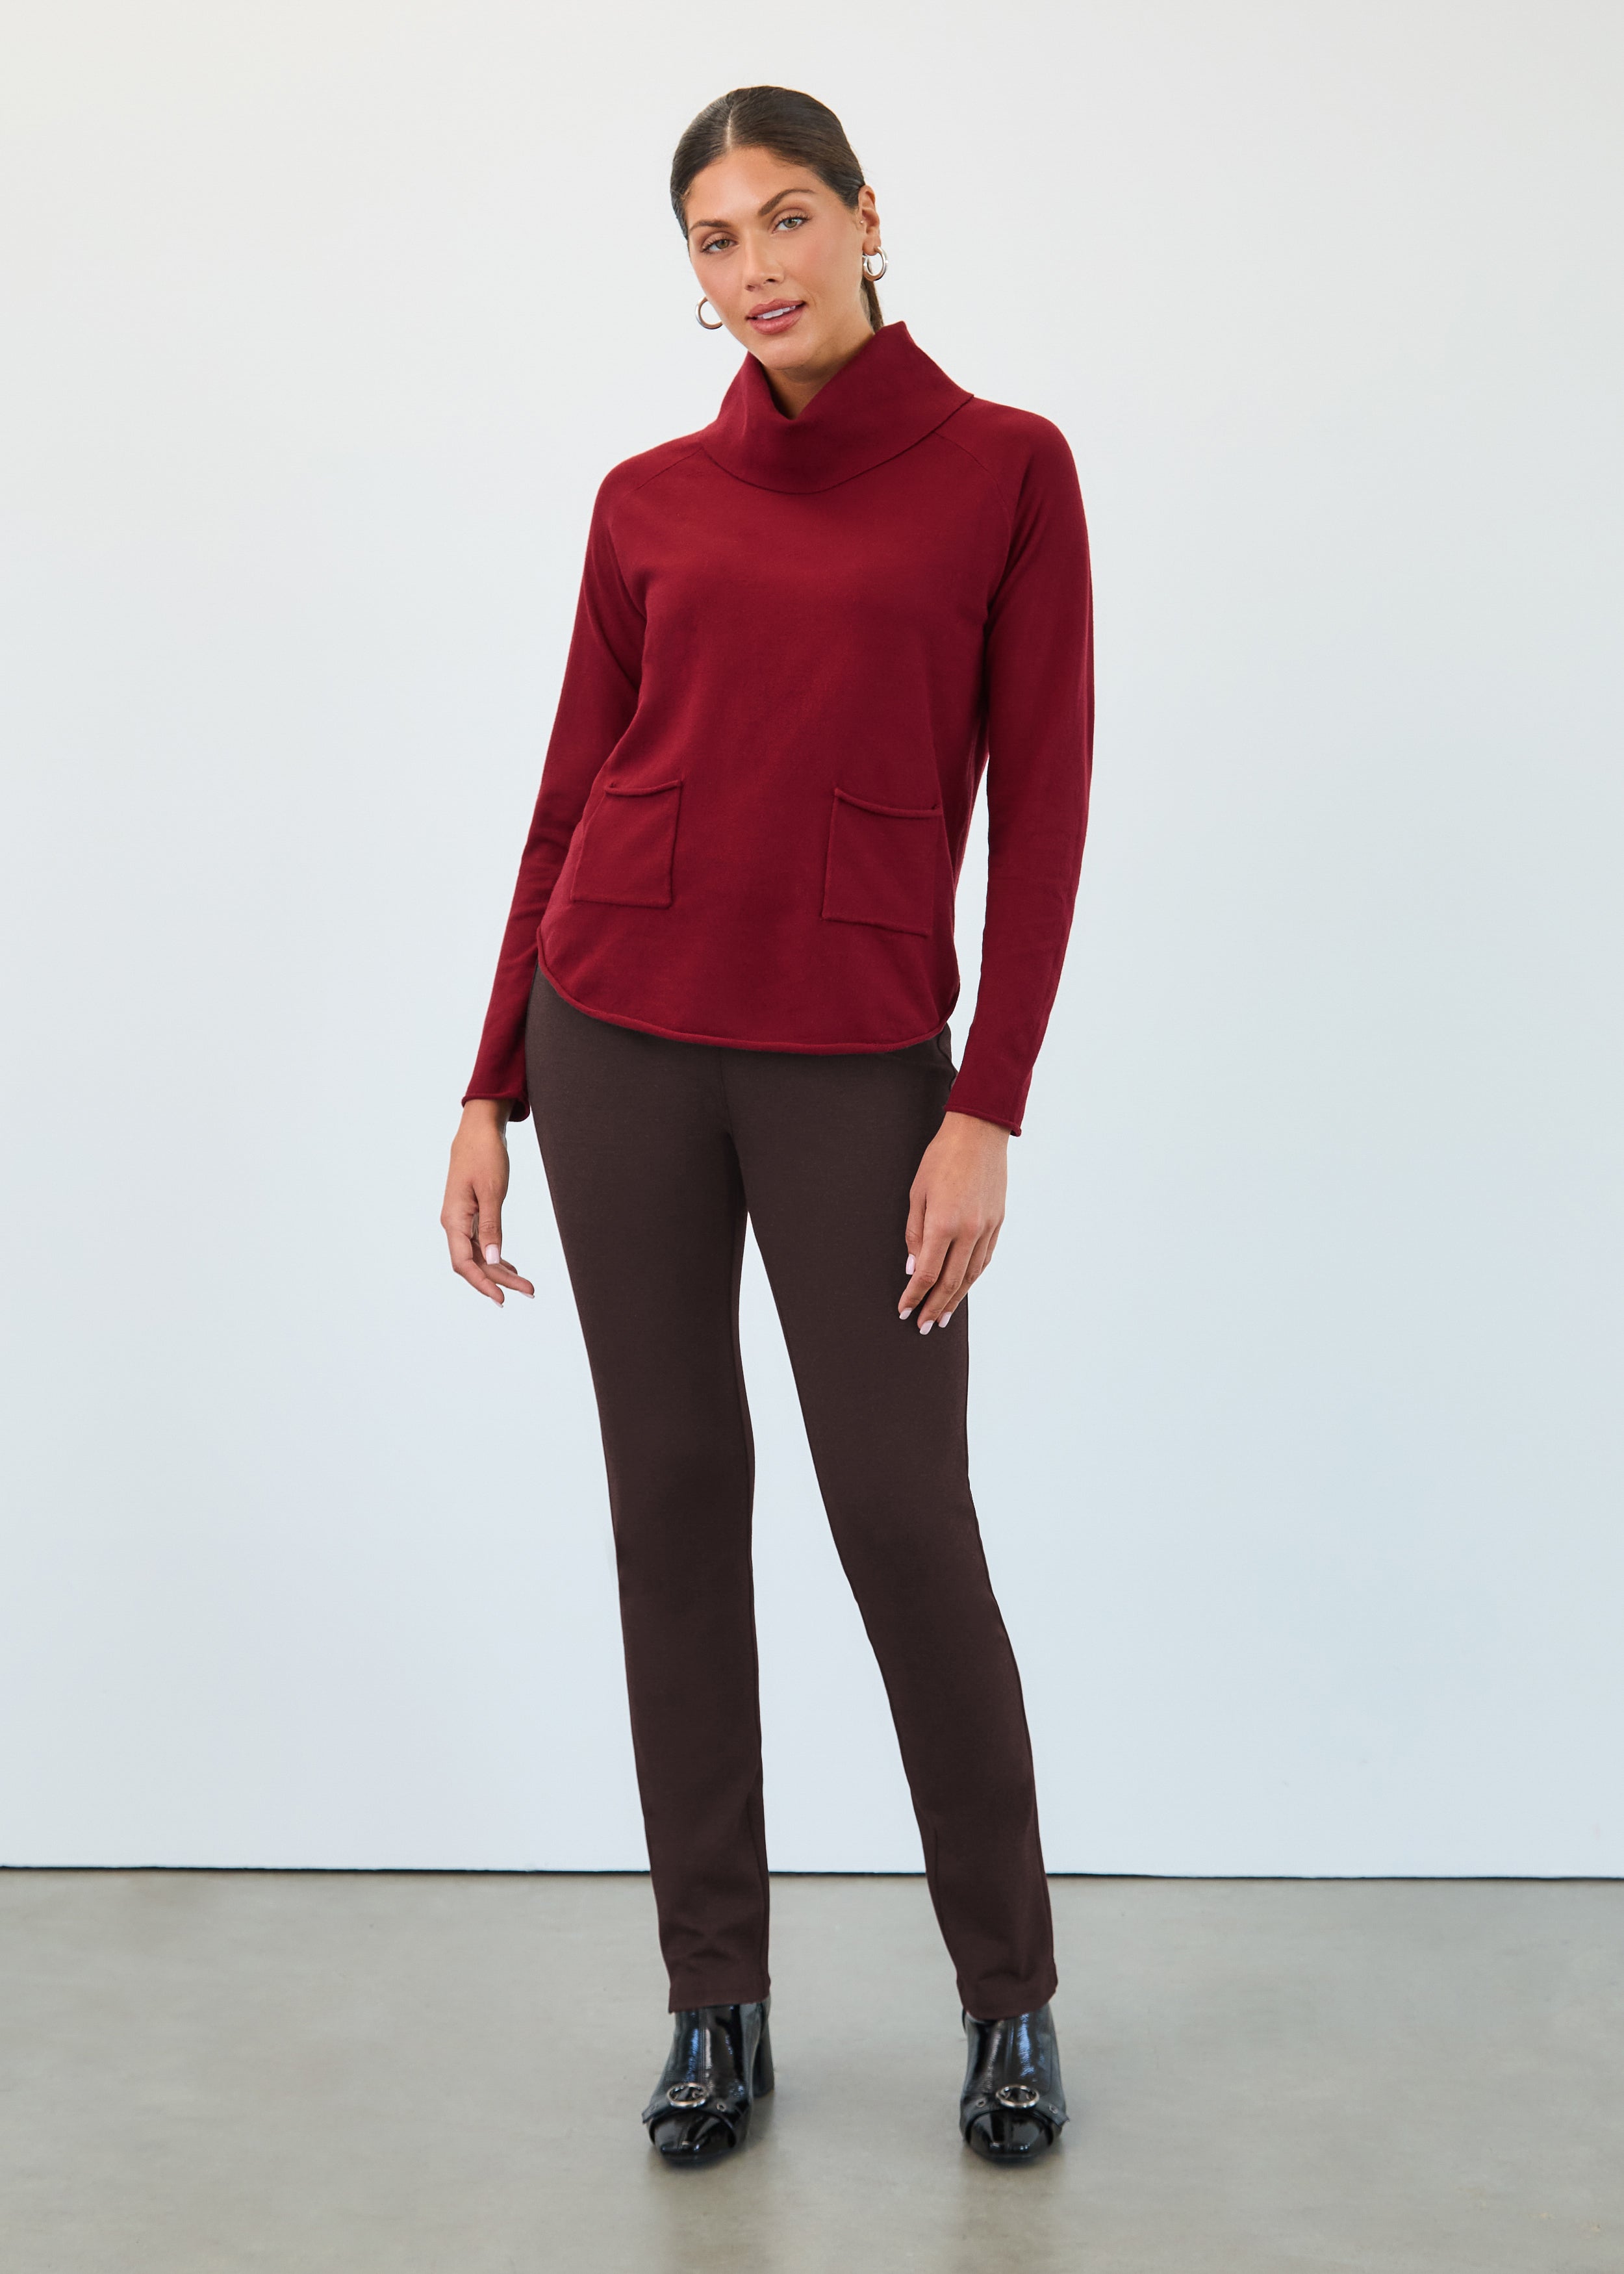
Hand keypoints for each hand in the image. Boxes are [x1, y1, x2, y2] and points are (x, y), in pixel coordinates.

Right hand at [442, 1100, 535, 1304]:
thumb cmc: (485, 1154)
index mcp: (453, 1219)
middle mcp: (453, 1223)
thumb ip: (491, 1226)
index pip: (464, 1264)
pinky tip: (511, 1266)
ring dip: (500, 1270)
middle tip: (530, 1291)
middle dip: (500, 1280)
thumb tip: (491, 1260)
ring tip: (526, 1284)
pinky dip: (496, 1255)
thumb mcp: (492, 1190)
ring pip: (478, 1255)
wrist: (478, 1129)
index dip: (482, 1284)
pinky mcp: (470, 1213)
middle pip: (474, 1263)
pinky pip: (479, 1242)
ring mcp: (460, 1219)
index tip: (502, 1299)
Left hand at [898, 1109, 1008, 1332]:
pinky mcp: (998, 1222)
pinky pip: (984, 1259)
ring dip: (955, 1299)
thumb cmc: (941, 1158)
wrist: (979, 1133)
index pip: (926, 1273)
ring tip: (943, 1317)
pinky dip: (972, 1278)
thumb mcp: (917, 1193)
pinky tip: (962, 1289)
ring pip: (971, 1275)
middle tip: (923, 1326)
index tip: (904, 1310)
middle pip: (949, 1281)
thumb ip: (914, 1233)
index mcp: (944, 1223)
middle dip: (934, 1307)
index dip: (914, 1295)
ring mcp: (987, 1228)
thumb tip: (912, 1267)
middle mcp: (969, 1231)